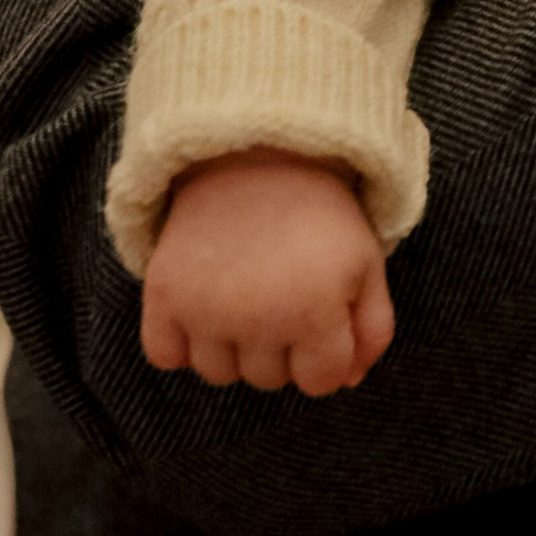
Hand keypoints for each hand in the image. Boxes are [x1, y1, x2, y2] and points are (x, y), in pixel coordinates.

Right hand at [141, 148, 396, 396]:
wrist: (254, 152)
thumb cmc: (318, 214)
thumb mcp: (365, 263)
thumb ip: (371, 329)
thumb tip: (349, 381)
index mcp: (316, 311)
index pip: (321, 382)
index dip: (324, 355)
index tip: (319, 319)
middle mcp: (258, 318)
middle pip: (269, 380)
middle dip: (281, 348)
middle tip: (280, 292)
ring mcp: (205, 309)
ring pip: (219, 374)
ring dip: (232, 347)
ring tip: (242, 294)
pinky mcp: (163, 294)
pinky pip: (165, 356)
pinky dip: (179, 342)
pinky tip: (201, 305)